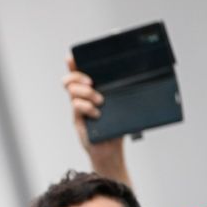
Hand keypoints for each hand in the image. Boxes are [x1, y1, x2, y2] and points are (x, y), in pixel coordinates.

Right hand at [63, 57, 124, 171]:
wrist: (111, 149)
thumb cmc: (117, 127)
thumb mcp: (122, 106)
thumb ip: (122, 93)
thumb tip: (135, 75)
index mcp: (94, 91)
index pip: (80, 73)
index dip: (74, 64)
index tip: (71, 57)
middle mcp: (83, 98)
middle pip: (70, 80)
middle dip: (78, 76)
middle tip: (91, 82)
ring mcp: (79, 108)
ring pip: (72, 91)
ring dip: (86, 93)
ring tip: (100, 102)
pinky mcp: (77, 119)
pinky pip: (76, 105)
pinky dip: (87, 107)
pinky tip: (97, 114)